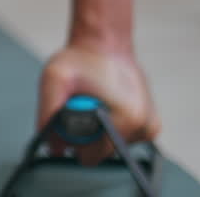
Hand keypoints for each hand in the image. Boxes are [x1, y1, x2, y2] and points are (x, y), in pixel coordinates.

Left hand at [36, 44, 159, 164]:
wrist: (105, 43)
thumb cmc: (82, 58)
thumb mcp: (55, 78)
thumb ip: (48, 112)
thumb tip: (54, 148)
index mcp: (128, 119)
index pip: (92, 156)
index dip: (73, 142)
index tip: (69, 118)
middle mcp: (145, 127)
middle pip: (102, 152)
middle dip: (85, 135)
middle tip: (79, 105)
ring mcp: (150, 127)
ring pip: (110, 145)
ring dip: (97, 129)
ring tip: (94, 101)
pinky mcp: (150, 124)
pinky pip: (121, 138)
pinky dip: (108, 125)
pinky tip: (105, 104)